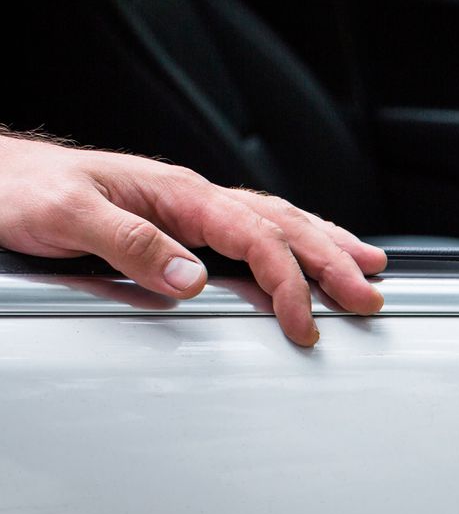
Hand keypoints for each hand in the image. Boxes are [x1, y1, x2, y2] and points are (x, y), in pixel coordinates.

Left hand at [0, 132, 386, 345]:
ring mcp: (187, 206)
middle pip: (282, 223)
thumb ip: (131, 245)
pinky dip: (292, 239)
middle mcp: (189, 196)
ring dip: (325, 244)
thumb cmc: (19, 191)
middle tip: (369, 295)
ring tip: (364, 265)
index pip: (254, 236)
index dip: (287, 280)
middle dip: (332, 260)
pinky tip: (305, 250)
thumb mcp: (66, 218)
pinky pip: (254, 227)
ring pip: (276, 220)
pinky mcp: (180, 220)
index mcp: (174, 193)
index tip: (303, 322)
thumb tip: (192, 277)